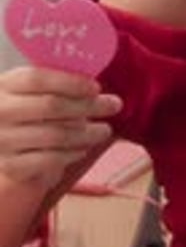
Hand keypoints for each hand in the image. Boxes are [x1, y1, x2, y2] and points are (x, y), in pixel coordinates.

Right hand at [0, 66, 121, 187]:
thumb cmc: (22, 109)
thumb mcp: (29, 90)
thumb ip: (54, 83)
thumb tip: (94, 87)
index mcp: (4, 85)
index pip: (38, 79)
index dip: (70, 82)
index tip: (96, 87)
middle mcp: (0, 111)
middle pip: (51, 106)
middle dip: (88, 106)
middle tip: (114, 105)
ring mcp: (3, 140)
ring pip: (56, 135)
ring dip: (87, 133)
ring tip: (105, 129)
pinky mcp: (11, 166)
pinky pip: (50, 160)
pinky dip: (72, 154)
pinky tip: (83, 148)